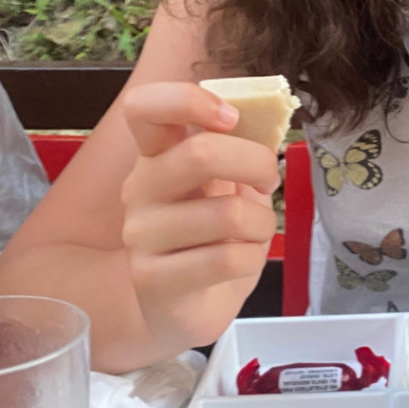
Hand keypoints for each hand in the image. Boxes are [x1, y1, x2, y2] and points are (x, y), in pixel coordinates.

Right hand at [120, 82, 279, 352]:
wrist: (184, 308)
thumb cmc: (213, 235)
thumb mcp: (230, 183)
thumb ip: (239, 148)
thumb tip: (268, 117)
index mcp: (156, 155)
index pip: (144, 107)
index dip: (188, 100)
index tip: (230, 117)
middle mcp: (140, 189)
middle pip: (200, 154)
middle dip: (257, 163)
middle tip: (269, 181)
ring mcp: (141, 236)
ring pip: (227, 212)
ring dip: (261, 223)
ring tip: (254, 233)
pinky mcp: (152, 281)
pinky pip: (226, 258)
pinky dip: (252, 258)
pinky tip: (241, 262)